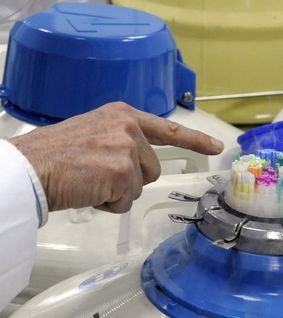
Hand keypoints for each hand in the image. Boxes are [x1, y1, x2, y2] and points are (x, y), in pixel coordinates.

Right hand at [9, 102, 223, 213]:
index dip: (195, 139)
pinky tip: (88, 190)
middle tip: (96, 175)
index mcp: (123, 114)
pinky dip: (108, 203)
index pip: (168, 128)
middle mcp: (129, 127)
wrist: (30, 168)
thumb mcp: (94, 132)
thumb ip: (121, 140)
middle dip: (128, 179)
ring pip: (139, 185)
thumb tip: (138, 163)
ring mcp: (127, 148)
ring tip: (89, 181)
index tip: (217, 146)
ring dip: (117, 192)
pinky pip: (126, 200)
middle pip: (152, 168)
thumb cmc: (53, 155)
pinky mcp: (122, 170)